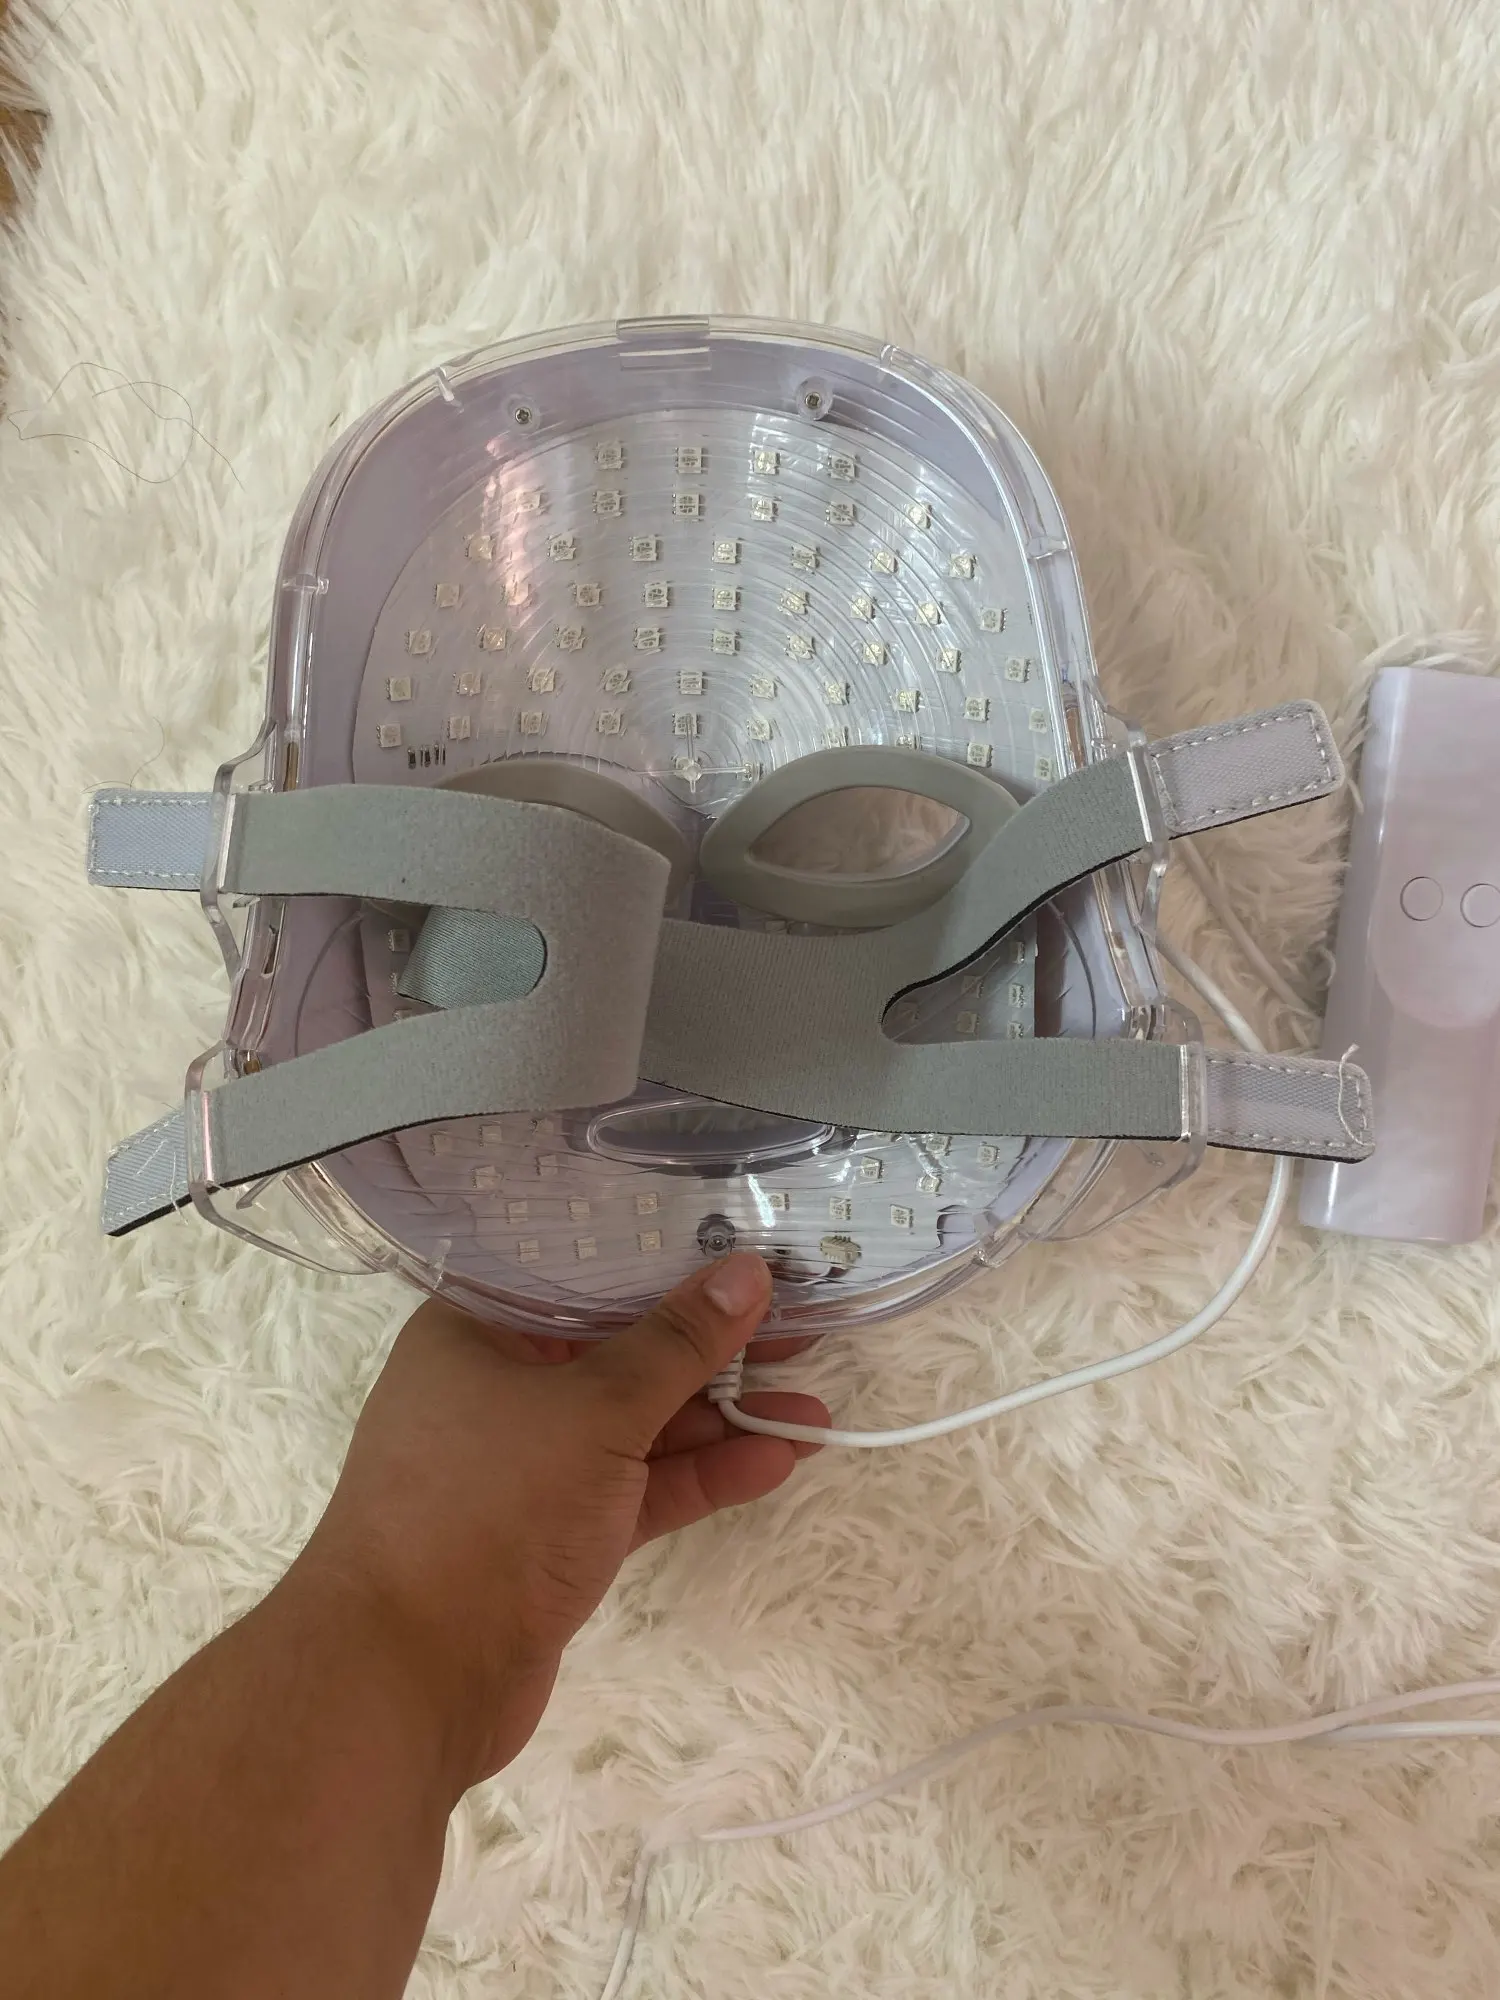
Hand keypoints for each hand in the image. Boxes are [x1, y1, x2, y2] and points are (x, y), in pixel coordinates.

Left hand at [291, 1252, 827, 1789]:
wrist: (405, 1680)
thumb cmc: (486, 1508)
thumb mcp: (595, 1411)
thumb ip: (677, 1344)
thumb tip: (747, 1272)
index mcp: (476, 1331)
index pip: (583, 1276)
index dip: (667, 1261)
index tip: (747, 1250)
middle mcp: (497, 1388)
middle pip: (620, 1351)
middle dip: (713, 1349)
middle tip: (806, 1332)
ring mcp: (529, 1467)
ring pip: (639, 1425)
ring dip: (723, 1419)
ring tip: (816, 1410)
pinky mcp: (557, 1535)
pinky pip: (639, 1487)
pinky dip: (700, 1475)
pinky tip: (776, 1460)